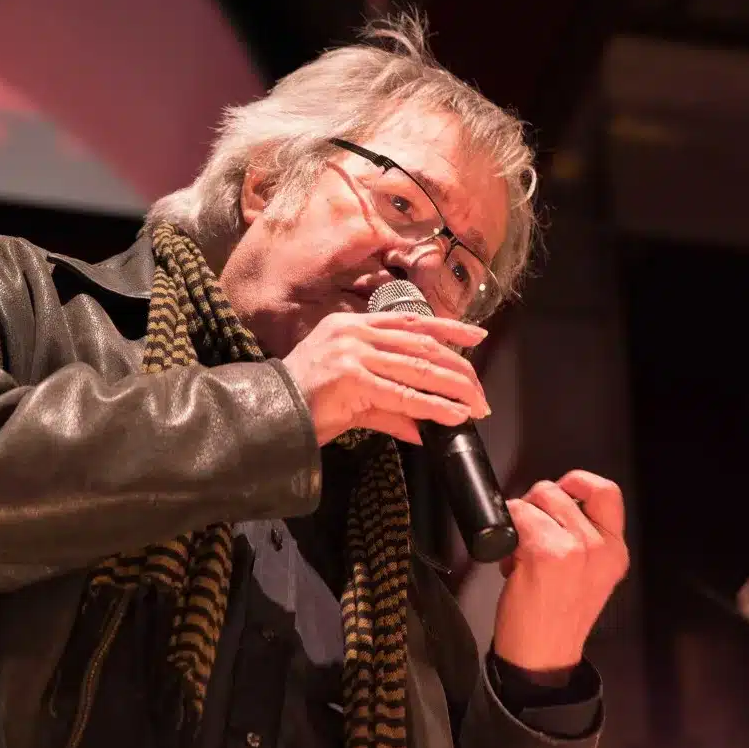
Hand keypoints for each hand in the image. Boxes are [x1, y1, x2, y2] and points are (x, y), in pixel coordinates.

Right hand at [280, 311, 490, 445]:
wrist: (268, 415)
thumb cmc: (303, 404)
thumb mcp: (350, 396)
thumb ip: (388, 407)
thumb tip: (421, 428)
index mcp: (351, 325)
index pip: (410, 320)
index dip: (448, 327)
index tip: (477, 335)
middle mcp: (354, 332)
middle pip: (422, 343)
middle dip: (458, 369)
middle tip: (480, 391)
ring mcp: (353, 353)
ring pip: (418, 367)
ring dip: (453, 389)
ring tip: (476, 405)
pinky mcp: (352, 379)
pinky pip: (403, 394)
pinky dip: (432, 407)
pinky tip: (453, 415)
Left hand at [492, 470, 628, 672]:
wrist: (543, 657)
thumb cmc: (556, 618)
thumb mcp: (588, 574)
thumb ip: (582, 537)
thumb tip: (551, 505)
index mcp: (615, 551)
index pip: (606, 492)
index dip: (578, 482)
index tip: (559, 491)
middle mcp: (601, 547)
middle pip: (560, 491)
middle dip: (535, 506)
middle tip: (527, 535)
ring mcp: (575, 548)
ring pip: (536, 501)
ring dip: (519, 521)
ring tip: (519, 553)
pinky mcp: (546, 553)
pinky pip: (516, 517)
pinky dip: (505, 534)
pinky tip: (510, 562)